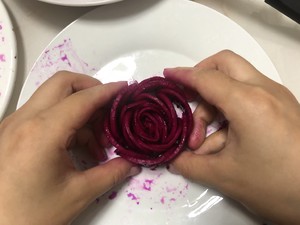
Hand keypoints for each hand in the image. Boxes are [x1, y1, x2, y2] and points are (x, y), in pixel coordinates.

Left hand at [0, 71, 139, 224]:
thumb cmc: (28, 216)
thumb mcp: (78, 194)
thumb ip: (111, 173)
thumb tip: (131, 163)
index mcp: (41, 133)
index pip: (82, 99)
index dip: (107, 91)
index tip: (124, 89)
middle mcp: (23, 121)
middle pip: (62, 83)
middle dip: (90, 89)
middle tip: (109, 108)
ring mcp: (14, 124)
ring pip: (53, 98)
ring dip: (80, 111)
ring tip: (97, 141)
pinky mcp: (11, 132)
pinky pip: (44, 114)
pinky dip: (66, 122)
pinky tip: (78, 147)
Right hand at [164, 50, 299, 224]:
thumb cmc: (277, 185)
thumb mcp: (225, 176)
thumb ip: (190, 164)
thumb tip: (173, 159)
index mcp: (248, 102)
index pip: (207, 78)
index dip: (183, 76)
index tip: (168, 76)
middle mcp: (265, 90)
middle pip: (225, 64)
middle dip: (202, 77)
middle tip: (189, 101)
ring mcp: (277, 97)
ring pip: (236, 82)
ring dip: (215, 105)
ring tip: (205, 143)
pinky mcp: (283, 107)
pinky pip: (249, 98)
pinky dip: (231, 112)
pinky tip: (223, 143)